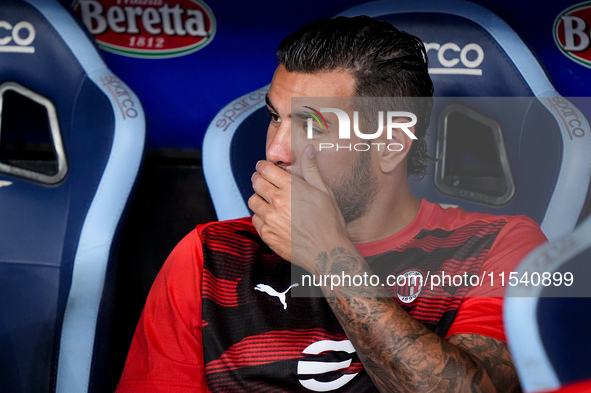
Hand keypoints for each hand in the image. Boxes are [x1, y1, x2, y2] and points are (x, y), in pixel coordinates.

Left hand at [249, 145, 348, 271]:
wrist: (327, 252)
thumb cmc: (329, 222)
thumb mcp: (324, 192)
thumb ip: (312, 169)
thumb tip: (308, 150)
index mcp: (290, 188)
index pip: (265, 169)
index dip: (262, 165)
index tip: (263, 166)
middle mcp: (277, 201)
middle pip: (256, 182)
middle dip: (258, 178)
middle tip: (263, 180)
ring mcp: (269, 219)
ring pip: (252, 200)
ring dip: (258, 197)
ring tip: (266, 199)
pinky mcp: (266, 234)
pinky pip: (254, 219)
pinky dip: (259, 216)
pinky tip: (269, 216)